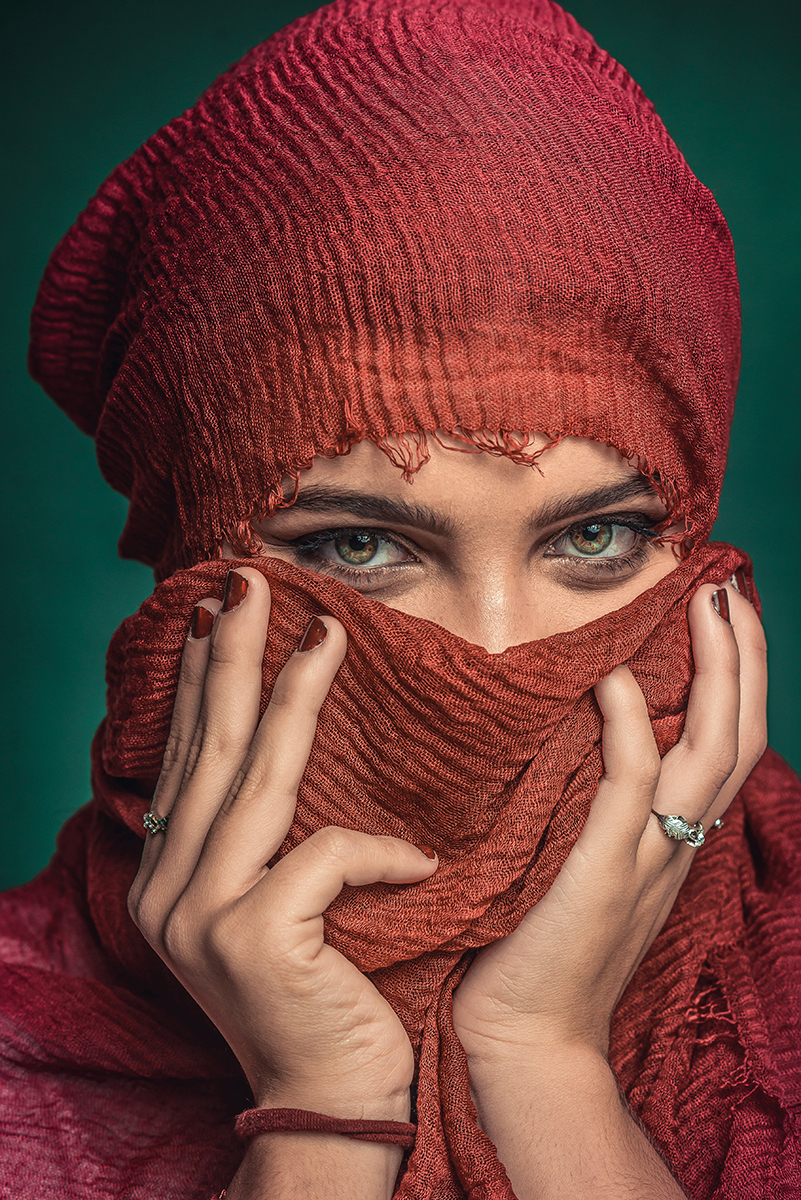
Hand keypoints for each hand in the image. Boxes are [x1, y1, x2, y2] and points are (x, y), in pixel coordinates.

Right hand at [127, 568, 436, 1117]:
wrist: (333, 1103)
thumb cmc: (325, 992)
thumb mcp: (279, 906)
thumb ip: (269, 835)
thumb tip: (284, 745)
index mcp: (174, 876)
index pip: (190, 756)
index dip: (203, 681)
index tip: (218, 612)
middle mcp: (170, 890)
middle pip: (211, 749)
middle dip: (229, 657)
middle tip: (246, 583)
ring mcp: (203, 917)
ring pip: (258, 782)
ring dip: (293, 699)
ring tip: (323, 633)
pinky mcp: (255, 942)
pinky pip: (325, 860)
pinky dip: (378, 851)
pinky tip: (420, 857)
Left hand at [452, 581, 767, 1066]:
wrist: (527, 1040)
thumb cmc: (538, 947)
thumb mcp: (580, 865)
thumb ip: (594, 808)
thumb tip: (578, 732)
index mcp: (674, 843)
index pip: (728, 747)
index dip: (739, 681)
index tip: (725, 616)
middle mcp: (675, 846)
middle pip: (738, 738)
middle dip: (746, 660)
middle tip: (730, 590)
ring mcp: (646, 860)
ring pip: (710, 753)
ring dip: (719, 674)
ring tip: (709, 608)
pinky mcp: (603, 875)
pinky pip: (630, 787)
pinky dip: (628, 725)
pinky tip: (612, 678)